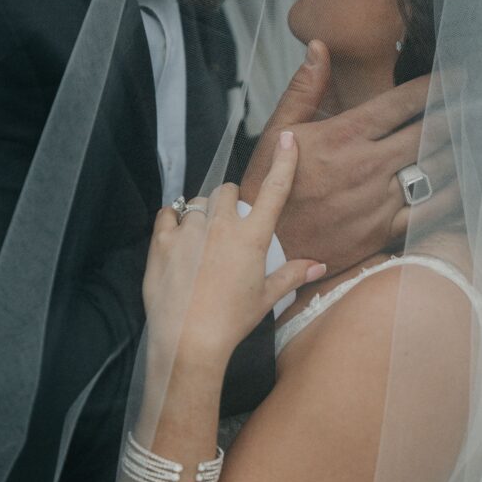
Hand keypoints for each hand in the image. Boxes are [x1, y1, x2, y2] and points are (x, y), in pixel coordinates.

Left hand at [143, 132, 324, 369]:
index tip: (287, 140)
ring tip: (202, 238)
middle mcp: (221, 226)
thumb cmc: (231, 321)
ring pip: (198, 202)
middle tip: (228, 226)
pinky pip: (168, 214)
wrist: (187, 341)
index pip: (273, 191)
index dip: (283, 162)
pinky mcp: (162, 241)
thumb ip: (292, 275)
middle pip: (227, 191)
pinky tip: (177, 236)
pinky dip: (173, 219)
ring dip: (203, 213)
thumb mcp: (265, 298)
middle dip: (229, 202)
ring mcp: (190, 231)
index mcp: (251, 238)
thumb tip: (319, 266)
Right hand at [241, 41, 457, 274]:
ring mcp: (379, 200)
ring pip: (435, 171)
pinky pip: (430, 212)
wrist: (266, 245)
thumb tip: (320, 47)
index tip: (458, 78)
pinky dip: (452, 196)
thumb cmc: (270, 184)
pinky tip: (464, 185)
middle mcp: (367, 165)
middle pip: (428, 134)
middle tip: (474, 106)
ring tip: (474, 139)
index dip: (435, 88)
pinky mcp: (383, 231)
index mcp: (344, 136)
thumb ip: (305, 88)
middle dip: (456, 116)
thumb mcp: (279, 130)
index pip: (401, 104)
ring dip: (458, 152)